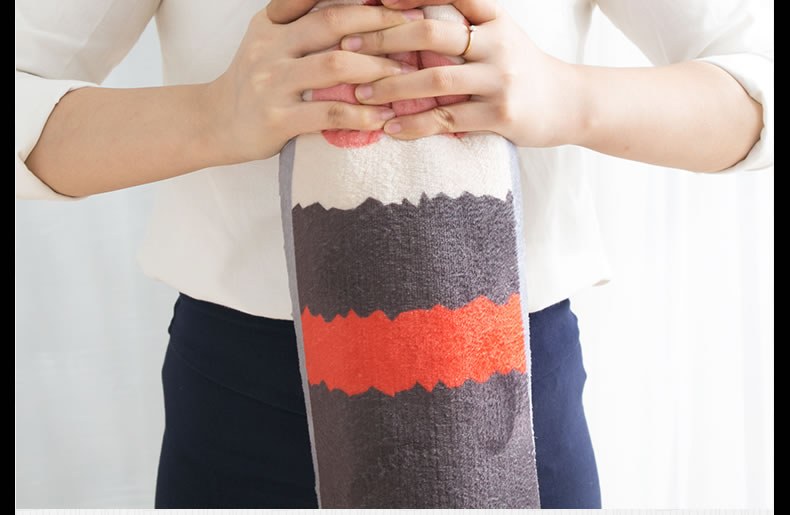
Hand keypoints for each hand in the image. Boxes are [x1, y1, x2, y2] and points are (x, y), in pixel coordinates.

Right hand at [207, 1, 423, 162]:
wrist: (215, 123)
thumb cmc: (256, 82)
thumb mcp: (271, 40)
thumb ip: (302, 22)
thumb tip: (359, 9)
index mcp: (274, 23)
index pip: (324, 1)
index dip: (366, 2)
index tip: (403, 6)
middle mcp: (271, 47)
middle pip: (334, 24)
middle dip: (381, 26)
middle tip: (415, 34)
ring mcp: (272, 83)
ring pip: (335, 65)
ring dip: (377, 69)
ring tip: (405, 76)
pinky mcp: (276, 119)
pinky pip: (327, 112)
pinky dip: (360, 115)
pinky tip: (382, 118)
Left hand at [335, 0, 583, 146]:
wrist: (570, 103)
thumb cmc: (522, 69)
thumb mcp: (499, 36)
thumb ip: (462, 26)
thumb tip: (405, 22)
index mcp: (493, 18)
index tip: (374, 0)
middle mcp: (497, 42)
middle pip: (431, 32)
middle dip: (384, 39)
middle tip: (348, 47)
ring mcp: (500, 78)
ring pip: (435, 78)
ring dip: (391, 87)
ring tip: (360, 95)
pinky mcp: (501, 114)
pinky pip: (448, 118)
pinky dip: (415, 125)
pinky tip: (390, 129)